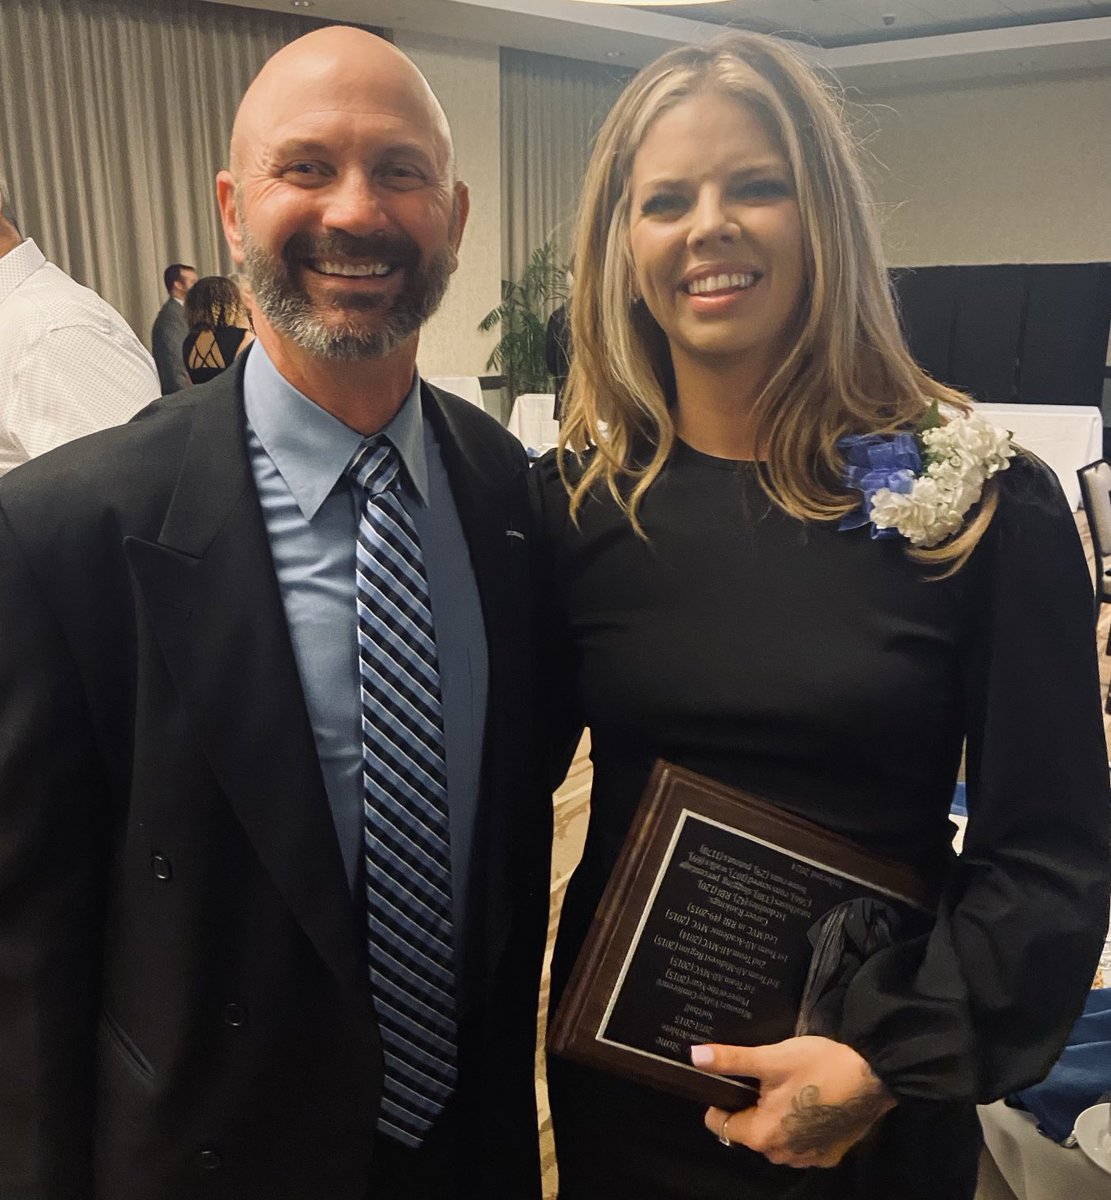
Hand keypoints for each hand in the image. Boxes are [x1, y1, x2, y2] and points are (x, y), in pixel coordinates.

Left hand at [692, 1036, 894, 1168]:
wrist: (874, 1075)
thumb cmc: (819, 1065)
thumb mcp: (771, 1057)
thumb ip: (731, 1060)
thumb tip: (694, 1056)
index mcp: (763, 1135)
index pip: (721, 1124)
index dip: (720, 1101)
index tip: (732, 1081)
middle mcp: (783, 1156)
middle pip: (749, 1132)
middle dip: (750, 1107)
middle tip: (764, 1078)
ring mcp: (808, 1159)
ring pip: (775, 1138)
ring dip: (775, 1117)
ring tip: (788, 1086)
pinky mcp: (829, 1155)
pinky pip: (800, 1143)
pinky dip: (799, 1126)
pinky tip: (811, 1101)